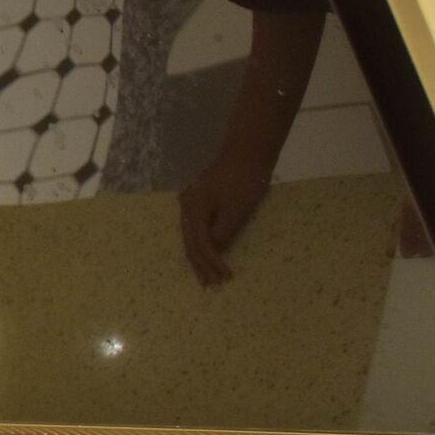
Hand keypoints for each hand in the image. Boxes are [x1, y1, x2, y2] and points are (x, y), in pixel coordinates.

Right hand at [177, 149, 270, 286]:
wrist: (248, 149)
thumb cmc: (244, 179)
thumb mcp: (237, 209)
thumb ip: (223, 232)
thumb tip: (215, 250)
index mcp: (193, 210)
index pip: (199, 244)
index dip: (210, 263)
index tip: (223, 278)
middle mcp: (186, 206)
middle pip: (190, 242)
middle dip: (200, 264)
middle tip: (210, 284)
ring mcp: (191, 200)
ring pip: (192, 235)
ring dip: (201, 255)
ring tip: (208, 273)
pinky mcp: (200, 197)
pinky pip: (197, 226)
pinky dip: (203, 241)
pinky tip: (208, 250)